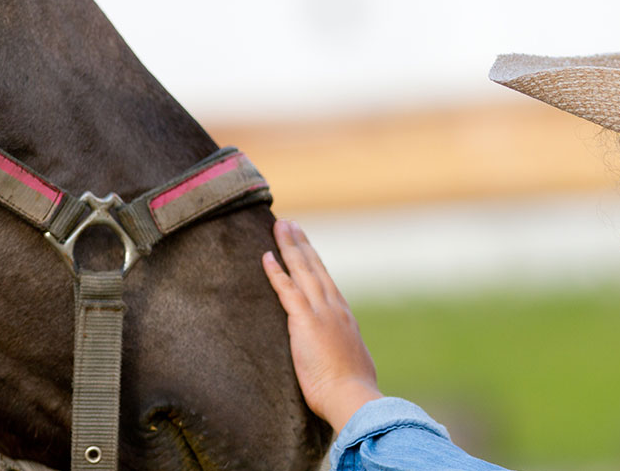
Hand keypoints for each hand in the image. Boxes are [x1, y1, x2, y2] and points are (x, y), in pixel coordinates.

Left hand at [262, 219, 382, 432]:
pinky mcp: (305, 322)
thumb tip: (344, 356)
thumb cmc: (352, 391)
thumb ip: (345, 353)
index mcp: (345, 317)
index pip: (327, 282)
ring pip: (302, 270)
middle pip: (314, 267)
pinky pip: (286, 290)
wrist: (352, 397)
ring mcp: (320, 312)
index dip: (314, 262)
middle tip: (290, 223)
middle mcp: (334, 308)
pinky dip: (276, 272)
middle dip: (301, 244)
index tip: (306, 247)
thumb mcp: (353, 364)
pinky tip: (266, 256)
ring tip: (280, 226)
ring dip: (289, 246)